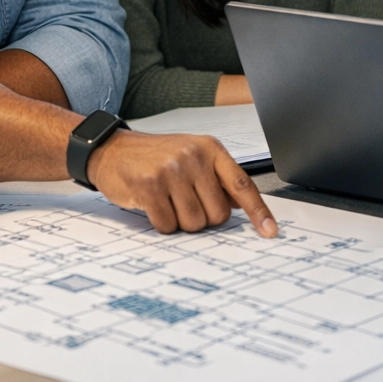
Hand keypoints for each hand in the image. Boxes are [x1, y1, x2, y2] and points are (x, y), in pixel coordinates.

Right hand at [87, 131, 277, 236]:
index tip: (270, 231)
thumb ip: (217, 179)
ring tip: (167, 201)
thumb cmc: (155, 156)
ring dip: (180, 222)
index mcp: (210, 149)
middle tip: (185, 203)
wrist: (112, 150)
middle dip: (203, 218)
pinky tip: (153, 205)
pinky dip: (162, 223)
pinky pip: (168, 225)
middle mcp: (194, 157)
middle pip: (217, 214)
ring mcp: (171, 170)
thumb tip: (245, 207)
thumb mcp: (191, 157)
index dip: (258, 211)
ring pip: (193, 223)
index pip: (242, 184)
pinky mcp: (149, 186)